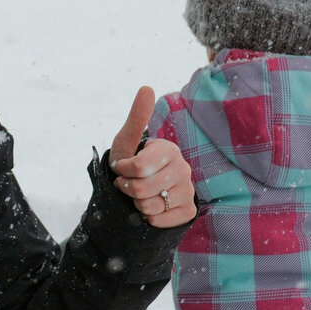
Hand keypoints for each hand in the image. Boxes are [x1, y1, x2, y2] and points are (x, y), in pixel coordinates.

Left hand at [109, 86, 194, 227]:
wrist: (137, 194)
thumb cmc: (129, 164)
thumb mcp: (126, 142)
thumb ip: (136, 118)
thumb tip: (147, 87)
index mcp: (169, 149)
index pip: (137, 168)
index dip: (122, 172)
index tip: (121, 168)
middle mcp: (183, 168)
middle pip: (141, 189)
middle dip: (127, 190)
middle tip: (127, 185)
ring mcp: (189, 190)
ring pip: (149, 207)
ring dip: (136, 205)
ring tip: (140, 195)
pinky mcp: (189, 211)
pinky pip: (159, 221)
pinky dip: (148, 218)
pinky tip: (151, 208)